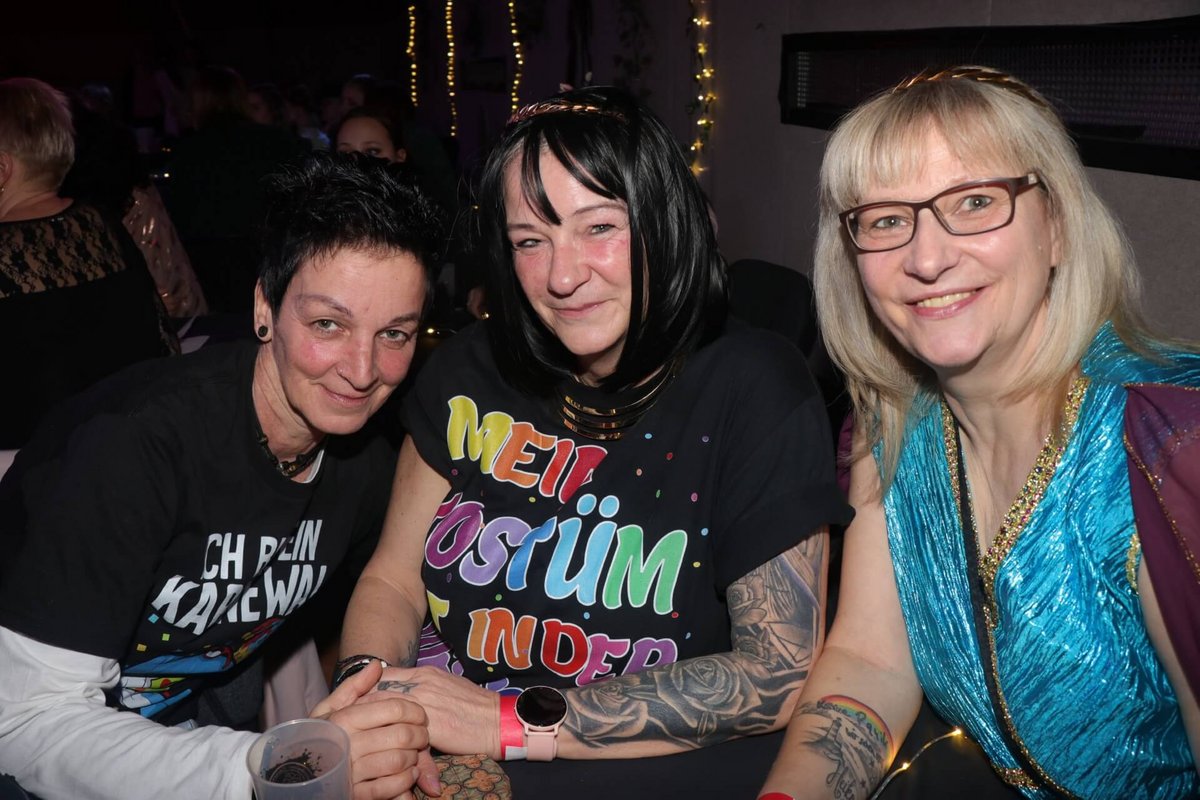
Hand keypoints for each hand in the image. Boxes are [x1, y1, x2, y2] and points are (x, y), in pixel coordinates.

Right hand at [311, 659, 441, 798]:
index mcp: (344, 720)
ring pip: (399, 761)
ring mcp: (351, 773)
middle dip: (420, 735)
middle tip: (422, 736)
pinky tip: (407, 773)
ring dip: (414, 758)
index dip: (415, 711)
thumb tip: (376, 665)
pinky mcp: (355, 795)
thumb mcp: (330, 709)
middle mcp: (347, 745)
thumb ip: (354, 687)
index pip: (394, 708)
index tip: (420, 715)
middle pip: (402, 735)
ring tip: (413, 754)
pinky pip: (390, 788)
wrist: (301, 776)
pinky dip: (405, 781)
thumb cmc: (321, 737)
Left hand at [365, 665, 501, 759]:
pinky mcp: (430, 725)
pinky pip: (400, 733)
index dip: (367, 688)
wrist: (498, 721)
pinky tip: (379, 751)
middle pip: (378, 690)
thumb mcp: (448, 686)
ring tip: (358, 737)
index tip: (357, 702)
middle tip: (349, 721)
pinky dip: (387, 742)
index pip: (385, 676)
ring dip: (367, 722)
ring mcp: (424, 703)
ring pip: (383, 709)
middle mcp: (421, 684)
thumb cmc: (476, 707)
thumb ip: (426, 687)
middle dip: (360, 705)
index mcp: (425, 673)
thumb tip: (409, 695)